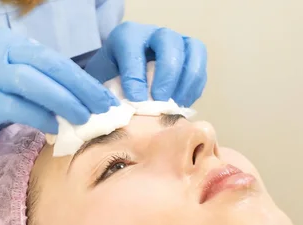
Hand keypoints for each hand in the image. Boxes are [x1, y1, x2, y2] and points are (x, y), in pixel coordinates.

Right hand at [0, 28, 117, 183]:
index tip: (105, 97)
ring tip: (85, 118)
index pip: (54, 59)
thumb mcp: (11, 85)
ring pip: (35, 83)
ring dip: (65, 101)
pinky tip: (55, 127)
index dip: (83, 78)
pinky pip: (18, 107)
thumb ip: (41, 85)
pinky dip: (40, 117)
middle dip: (81, 87)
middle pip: (49, 66)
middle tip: (104, 107)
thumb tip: (84, 100)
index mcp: (8, 44)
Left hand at [85, 22, 207, 106]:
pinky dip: (194, 88)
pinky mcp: (192, 57)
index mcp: (127, 36)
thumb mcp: (101, 83)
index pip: (133, 49)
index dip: (135, 76)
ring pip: (193, 51)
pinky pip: (201, 68)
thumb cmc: (111, 82)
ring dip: (187, 81)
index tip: (135, 100)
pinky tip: (183, 104)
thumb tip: (119, 112)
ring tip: (176, 105)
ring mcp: (177, 43)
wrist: (122, 78)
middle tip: (161, 100)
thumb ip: (108, 93)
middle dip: (167, 73)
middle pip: (169, 42)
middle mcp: (154, 34)